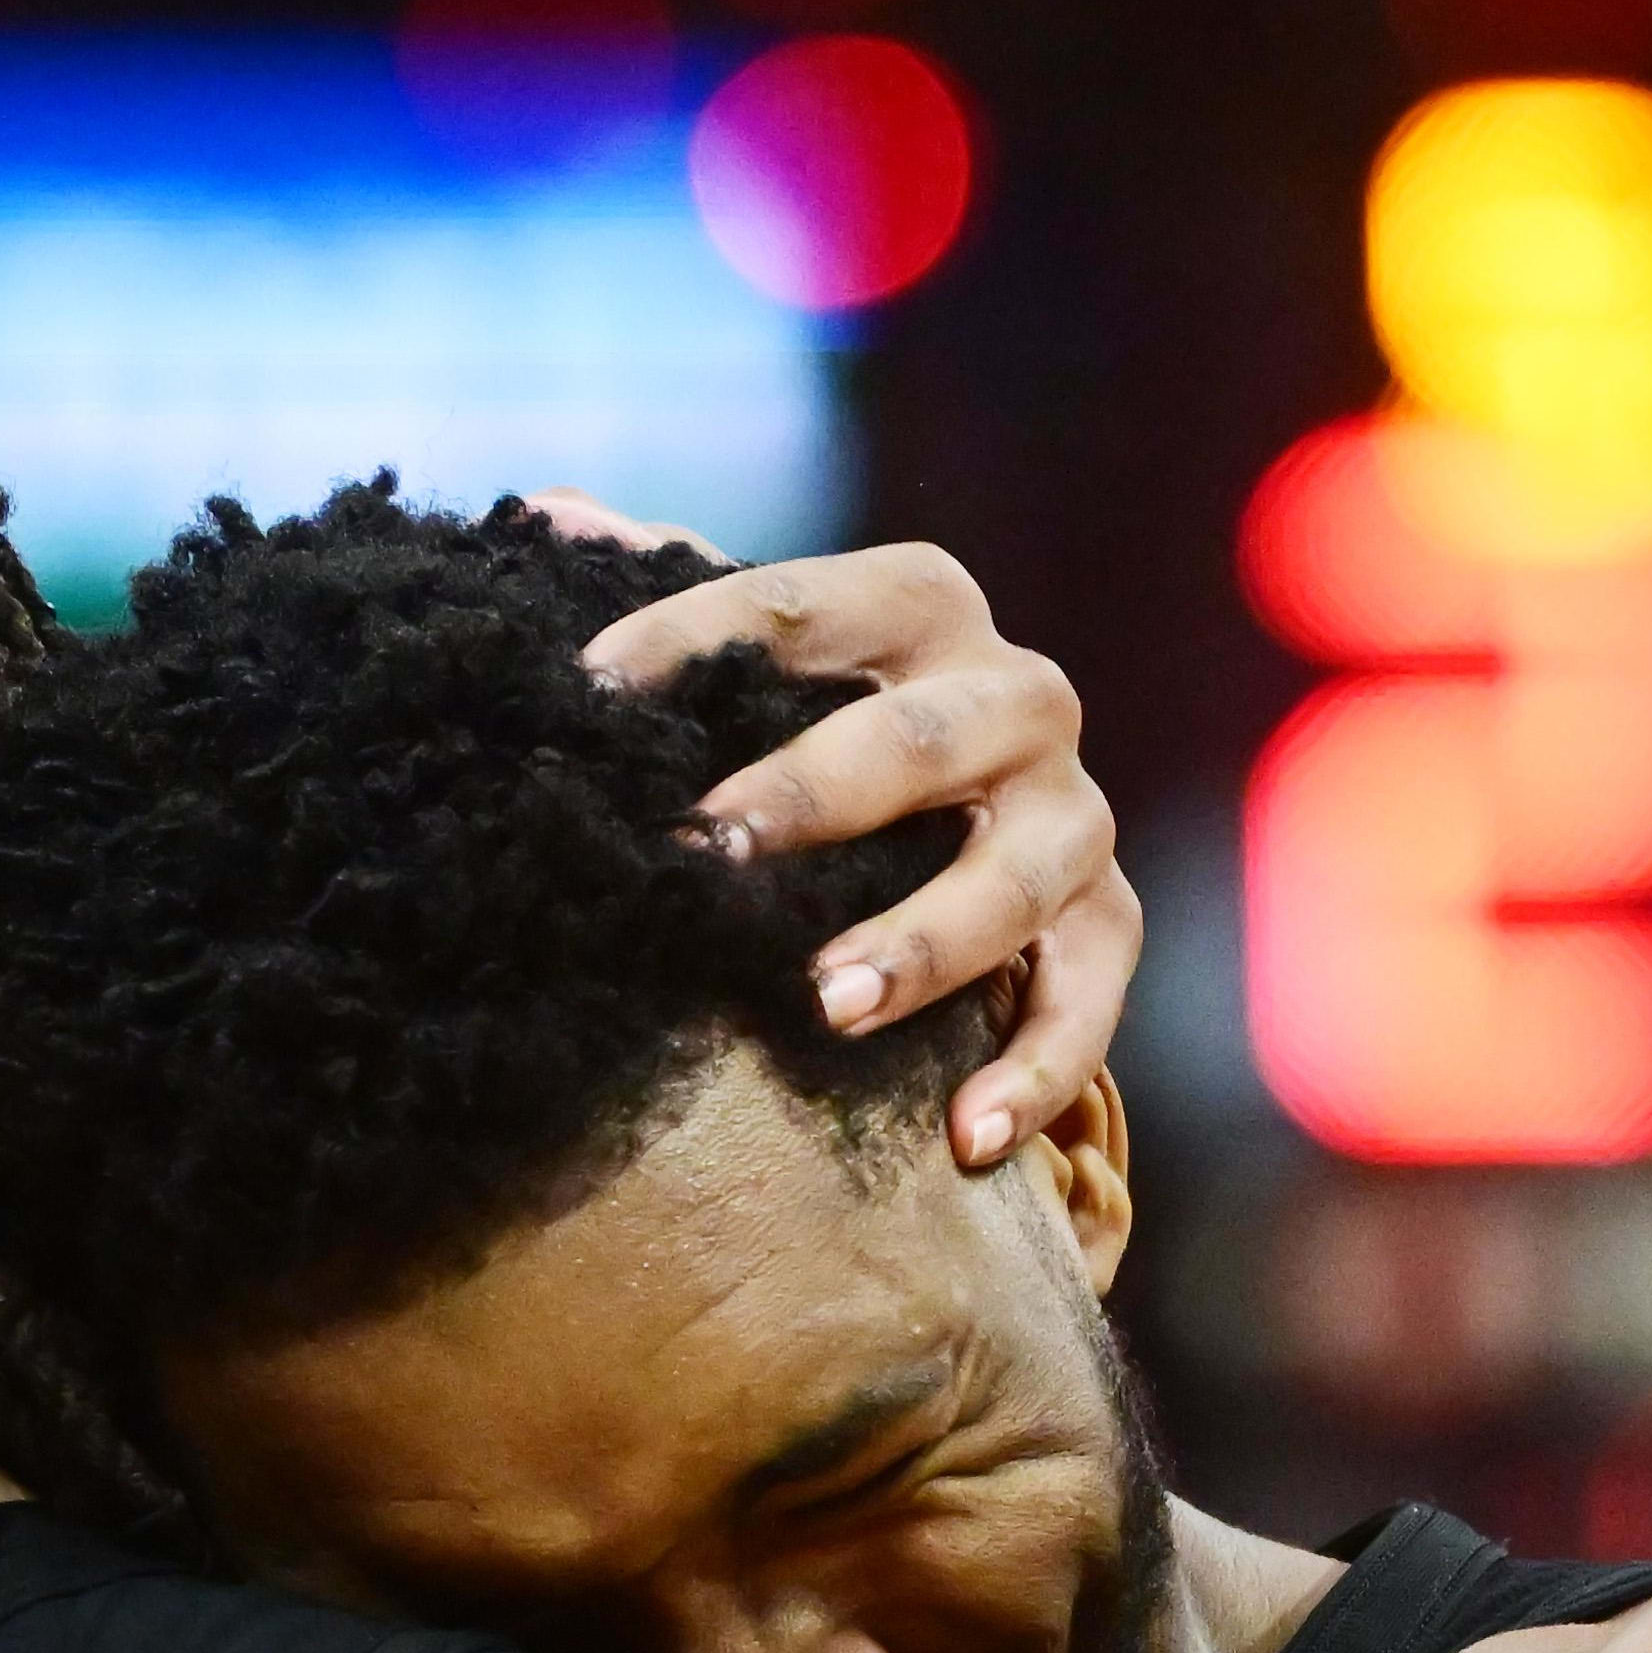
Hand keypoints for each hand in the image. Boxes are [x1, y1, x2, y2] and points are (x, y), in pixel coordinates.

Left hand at [552, 517, 1133, 1171]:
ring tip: (826, 1003)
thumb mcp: (758, 645)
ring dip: (921, 944)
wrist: (971, 802)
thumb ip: (666, 580)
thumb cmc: (821, 715)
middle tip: (704, 854)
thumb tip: (544, 514)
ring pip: (1013, 878)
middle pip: (915, 740)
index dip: (687, 640)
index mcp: (919, 602)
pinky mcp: (1107, 916)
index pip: (797, 605)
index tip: (585, 696)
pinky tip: (962, 1139)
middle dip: (807, 795)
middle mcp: (1017, 691)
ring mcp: (1072, 810)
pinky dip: (1037, 1072)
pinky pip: (1090, 996)